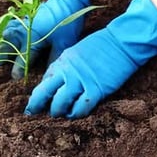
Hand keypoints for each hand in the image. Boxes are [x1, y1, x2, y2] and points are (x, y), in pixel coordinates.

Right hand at [0, 0, 100, 78]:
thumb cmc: (66, 21)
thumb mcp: (64, 41)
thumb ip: (54, 57)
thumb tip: (48, 73)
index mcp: (32, 38)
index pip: (22, 58)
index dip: (18, 69)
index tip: (15, 78)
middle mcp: (22, 32)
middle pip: (3, 48)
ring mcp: (20, 25)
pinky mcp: (21, 19)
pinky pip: (2, 27)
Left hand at [24, 0, 156, 118]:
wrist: (122, 41)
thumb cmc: (101, 46)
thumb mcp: (76, 52)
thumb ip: (66, 66)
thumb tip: (57, 81)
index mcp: (62, 62)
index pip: (44, 81)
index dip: (38, 94)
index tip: (35, 103)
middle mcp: (67, 72)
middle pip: (44, 93)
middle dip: (36, 105)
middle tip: (34, 113)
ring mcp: (80, 81)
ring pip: (60, 103)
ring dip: (58, 111)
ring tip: (60, 114)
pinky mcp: (95, 90)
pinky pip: (80, 108)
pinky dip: (76, 113)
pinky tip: (76, 114)